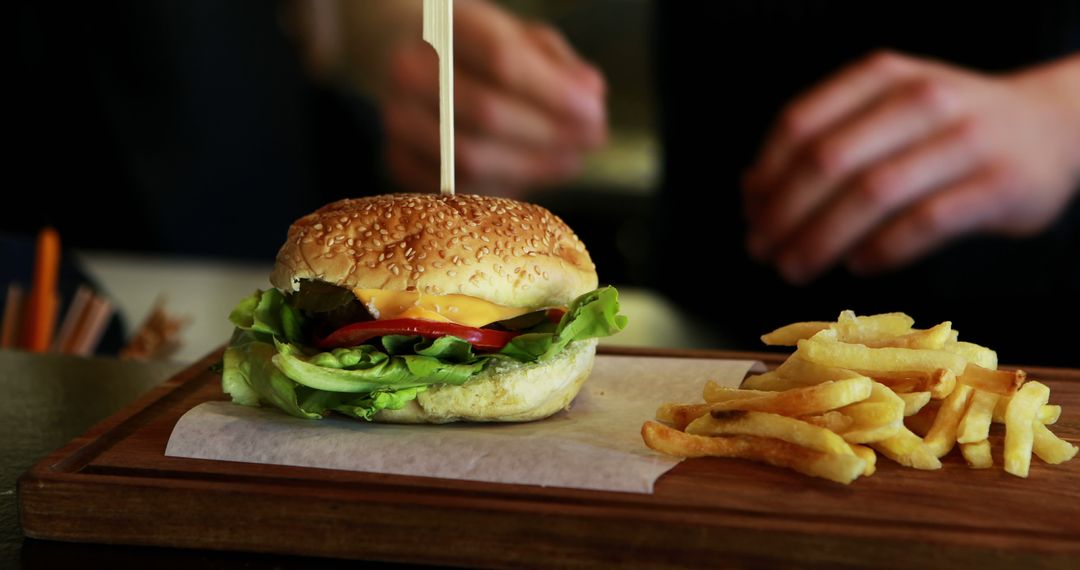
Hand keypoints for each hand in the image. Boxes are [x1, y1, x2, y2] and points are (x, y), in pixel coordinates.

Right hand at [383, 0, 606, 197]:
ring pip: (470, 158)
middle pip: (487, 114)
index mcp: (439, 25)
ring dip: (532, 166)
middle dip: (550, 134)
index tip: (595, 111)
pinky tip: (532, 172)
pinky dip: (502, 185)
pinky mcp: (396, 158)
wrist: (395, 49)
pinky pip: (457, 187)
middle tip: (591, 139)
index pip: (501, 59)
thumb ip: (554, 61)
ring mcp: (396, 118)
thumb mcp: (512, 32)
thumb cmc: (469, 44)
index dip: (554, 92)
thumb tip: (591, 95)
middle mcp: (409, 71)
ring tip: (570, 159)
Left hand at [743, 51, 1079, 284]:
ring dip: (821, 239)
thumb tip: (753, 192)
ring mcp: (964, 139)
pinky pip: (923, 224)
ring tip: (796, 267)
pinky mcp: (996, 184)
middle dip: (785, 214)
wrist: (1051, 126)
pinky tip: (857, 265)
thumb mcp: (888, 113)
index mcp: (883, 76)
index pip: (802, 123)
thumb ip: (826, 142)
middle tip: (763, 252)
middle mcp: (922, 98)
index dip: (767, 175)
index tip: (750, 214)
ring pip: (872, 195)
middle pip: (829, 162)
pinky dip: (880, 249)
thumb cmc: (947, 130)